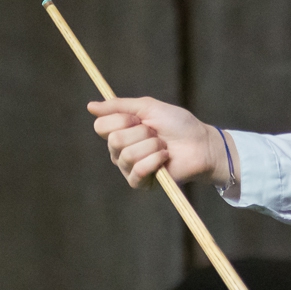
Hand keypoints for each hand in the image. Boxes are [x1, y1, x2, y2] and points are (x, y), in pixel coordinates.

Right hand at [88, 96, 224, 187]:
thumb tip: (90, 106)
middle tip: (156, 133)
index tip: (140, 118)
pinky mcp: (141, 183)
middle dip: (140, 132)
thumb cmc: (177, 124)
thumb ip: (119, 106)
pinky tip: (165, 158)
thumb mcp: (148, 107)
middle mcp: (120, 151)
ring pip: (127, 154)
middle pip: (114, 140)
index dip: (122, 120)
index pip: (101, 126)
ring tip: (163, 146)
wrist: (200, 143)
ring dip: (151, 146)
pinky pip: (138, 171)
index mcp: (119, 132)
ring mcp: (129, 168)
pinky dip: (154, 161)